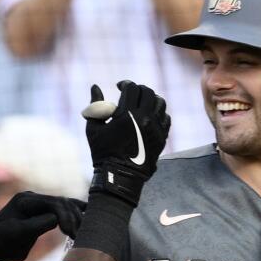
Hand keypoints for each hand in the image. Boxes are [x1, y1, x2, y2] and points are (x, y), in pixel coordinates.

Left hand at [0, 191, 86, 260]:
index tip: (72, 234)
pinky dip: (74, 211)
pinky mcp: (41, 210)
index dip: (66, 217)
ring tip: (84, 231)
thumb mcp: (17, 236)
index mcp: (25, 200)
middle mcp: (32, 197)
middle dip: (73, 217)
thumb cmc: (1, 244)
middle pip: (61, 202)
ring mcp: (37, 203)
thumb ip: (37, 225)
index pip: (54, 204)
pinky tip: (89, 214)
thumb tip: (57, 219)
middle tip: (79, 235)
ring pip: (64, 204)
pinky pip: (61, 208)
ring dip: (75, 216)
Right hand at [84, 80, 169, 205]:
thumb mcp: (93, 128)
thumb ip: (95, 105)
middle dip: (139, 89)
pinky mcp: (162, 138)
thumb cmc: (102, 152)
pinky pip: (166, 118)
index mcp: (127, 115)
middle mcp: (145, 119)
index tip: (120, 86)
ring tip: (142, 102)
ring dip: (151, 99)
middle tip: (132, 93)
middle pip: (148, 92)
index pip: (132, 88)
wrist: (119, 177)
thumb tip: (95, 86)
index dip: (125, 84)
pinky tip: (150, 115)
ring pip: (160, 103)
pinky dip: (159, 113)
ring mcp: (156, 129)